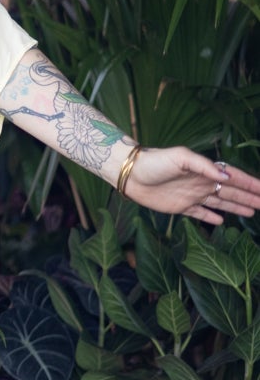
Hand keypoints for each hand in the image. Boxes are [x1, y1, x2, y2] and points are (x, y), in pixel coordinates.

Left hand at [124, 147, 259, 224]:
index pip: (234, 178)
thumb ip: (204, 165)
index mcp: (204, 170)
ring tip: (253, 211)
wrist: (131, 175)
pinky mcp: (180, 207)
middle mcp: (201, 183)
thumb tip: (227, 175)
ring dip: (236, 207)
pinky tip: (221, 221)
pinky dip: (211, 218)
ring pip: (220, 203)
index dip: (250, 184)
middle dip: (249, 197)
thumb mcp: (181, 157)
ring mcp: (192, 195)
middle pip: (231, 192)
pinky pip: (200, 213)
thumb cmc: (155, 162)